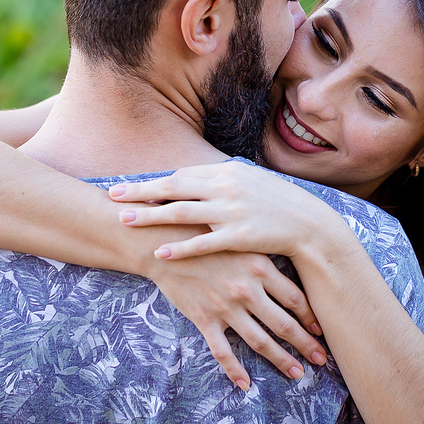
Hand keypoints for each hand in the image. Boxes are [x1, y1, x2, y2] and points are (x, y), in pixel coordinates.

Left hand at [108, 160, 331, 261]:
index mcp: (227, 172)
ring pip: (181, 213)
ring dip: (150, 216)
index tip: (134, 188)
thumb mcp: (251, 182)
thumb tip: (197, 177)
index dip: (157, 183)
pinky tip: (159, 252)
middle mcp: (226, 187)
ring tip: (124, 221)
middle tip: (113, 195)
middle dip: (140, 191)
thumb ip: (222, 180)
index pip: (183, 174)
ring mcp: (232, 211)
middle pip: (173, 187)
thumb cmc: (279, 204)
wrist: (310, 225)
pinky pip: (203, 243)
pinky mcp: (239, 236)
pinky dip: (180, 247)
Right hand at [143, 249, 327, 389]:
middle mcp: (247, 290)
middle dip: (306, 345)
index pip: (295, 299)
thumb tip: (290, 269)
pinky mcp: (204, 319)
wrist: (163, 243)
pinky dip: (235, 371)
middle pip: (284, 324)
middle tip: (322, 359)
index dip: (311, 317)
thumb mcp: (241, 239)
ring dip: (281, 360)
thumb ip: (264, 258)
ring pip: (260, 341)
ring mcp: (226, 307)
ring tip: (297, 373)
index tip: (321, 330)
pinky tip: (245, 385)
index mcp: (260, 268)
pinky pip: (223, 352)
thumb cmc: (205, 236)